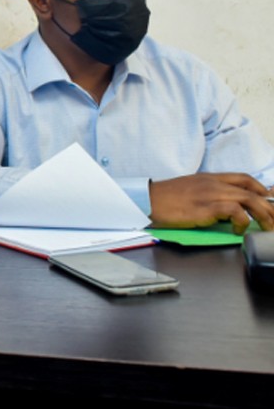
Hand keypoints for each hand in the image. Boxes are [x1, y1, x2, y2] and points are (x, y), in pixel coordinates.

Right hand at [148, 173, 273, 233]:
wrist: (147, 200)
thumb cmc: (164, 199)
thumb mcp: (189, 190)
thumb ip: (207, 194)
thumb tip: (224, 209)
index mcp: (209, 178)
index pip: (244, 179)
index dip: (261, 189)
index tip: (270, 200)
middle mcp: (213, 184)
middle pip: (252, 191)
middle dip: (270, 207)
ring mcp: (210, 194)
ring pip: (249, 200)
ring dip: (264, 215)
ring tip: (268, 228)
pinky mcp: (206, 208)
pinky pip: (235, 211)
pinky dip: (243, 221)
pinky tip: (239, 230)